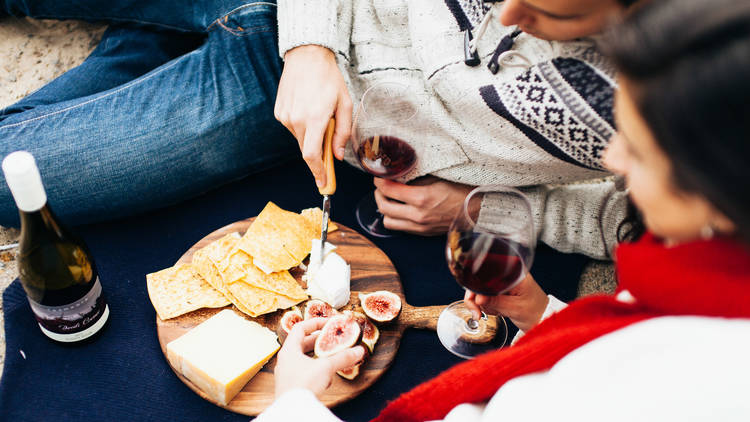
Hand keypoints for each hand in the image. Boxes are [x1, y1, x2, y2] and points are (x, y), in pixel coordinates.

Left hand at [274, 317, 365, 398]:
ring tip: (332, 359)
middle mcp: (286, 361)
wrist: (292, 412)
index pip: (300, 327)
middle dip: (320, 342)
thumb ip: (343, 358)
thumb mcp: (326, 368)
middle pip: (303, 344)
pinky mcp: (292, 386)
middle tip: (333, 340)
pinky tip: (326, 379)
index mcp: (289, 350)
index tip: (329, 323)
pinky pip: (305, 373)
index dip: (316, 323)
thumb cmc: (302, 386)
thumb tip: (358, 351)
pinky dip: (317, 371)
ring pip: (304, 359)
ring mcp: (287, 374)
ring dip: (319, 358)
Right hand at [275, 45, 352, 188]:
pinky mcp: (279, 112)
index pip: (312, 155)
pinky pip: (293, 128)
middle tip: (329, 156)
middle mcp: (296, 120)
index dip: (318, 172)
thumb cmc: (329, 79)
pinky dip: (303, 126)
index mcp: (314, 119)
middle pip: (307, 150)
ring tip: (319, 115)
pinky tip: (309, 109)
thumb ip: (342, 132)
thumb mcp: (344, 104)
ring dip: (311, 136)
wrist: (306, 57)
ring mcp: (285, 116)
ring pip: (300, 139)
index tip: (323, 183)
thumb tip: (337, 155)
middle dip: (318, 156)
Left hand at [373, 176, 475, 235]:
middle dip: (378, 194)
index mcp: (421, 198)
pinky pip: (400, 228)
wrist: (477, 209)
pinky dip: (396, 218)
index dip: (379, 180)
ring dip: (385, 209)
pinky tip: (400, 209)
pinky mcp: (423, 233)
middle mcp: (418, 215)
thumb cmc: (460, 191)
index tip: (379, 175)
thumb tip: (398, 173)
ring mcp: (420, 227)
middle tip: (381, 186)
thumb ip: (415, 178)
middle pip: (383, 207)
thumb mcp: (437, 178)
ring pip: (388, 222)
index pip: (388, 189)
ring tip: (389, 199)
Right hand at [464, 273, 548, 331]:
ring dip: (484, 305)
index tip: (474, 301)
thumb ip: (495, 302)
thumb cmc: (537, 312)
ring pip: (481, 291)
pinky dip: (489, 306)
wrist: (545, 320)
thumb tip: (476, 298)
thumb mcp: (515, 308)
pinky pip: (487, 297)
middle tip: (477, 313)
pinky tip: (499, 311)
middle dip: (476, 298)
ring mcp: (504, 283)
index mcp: (513, 272)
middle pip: (480, 282)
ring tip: (498, 312)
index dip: (476, 286)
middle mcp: (507, 275)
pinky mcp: (502, 291)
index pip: (487, 274)